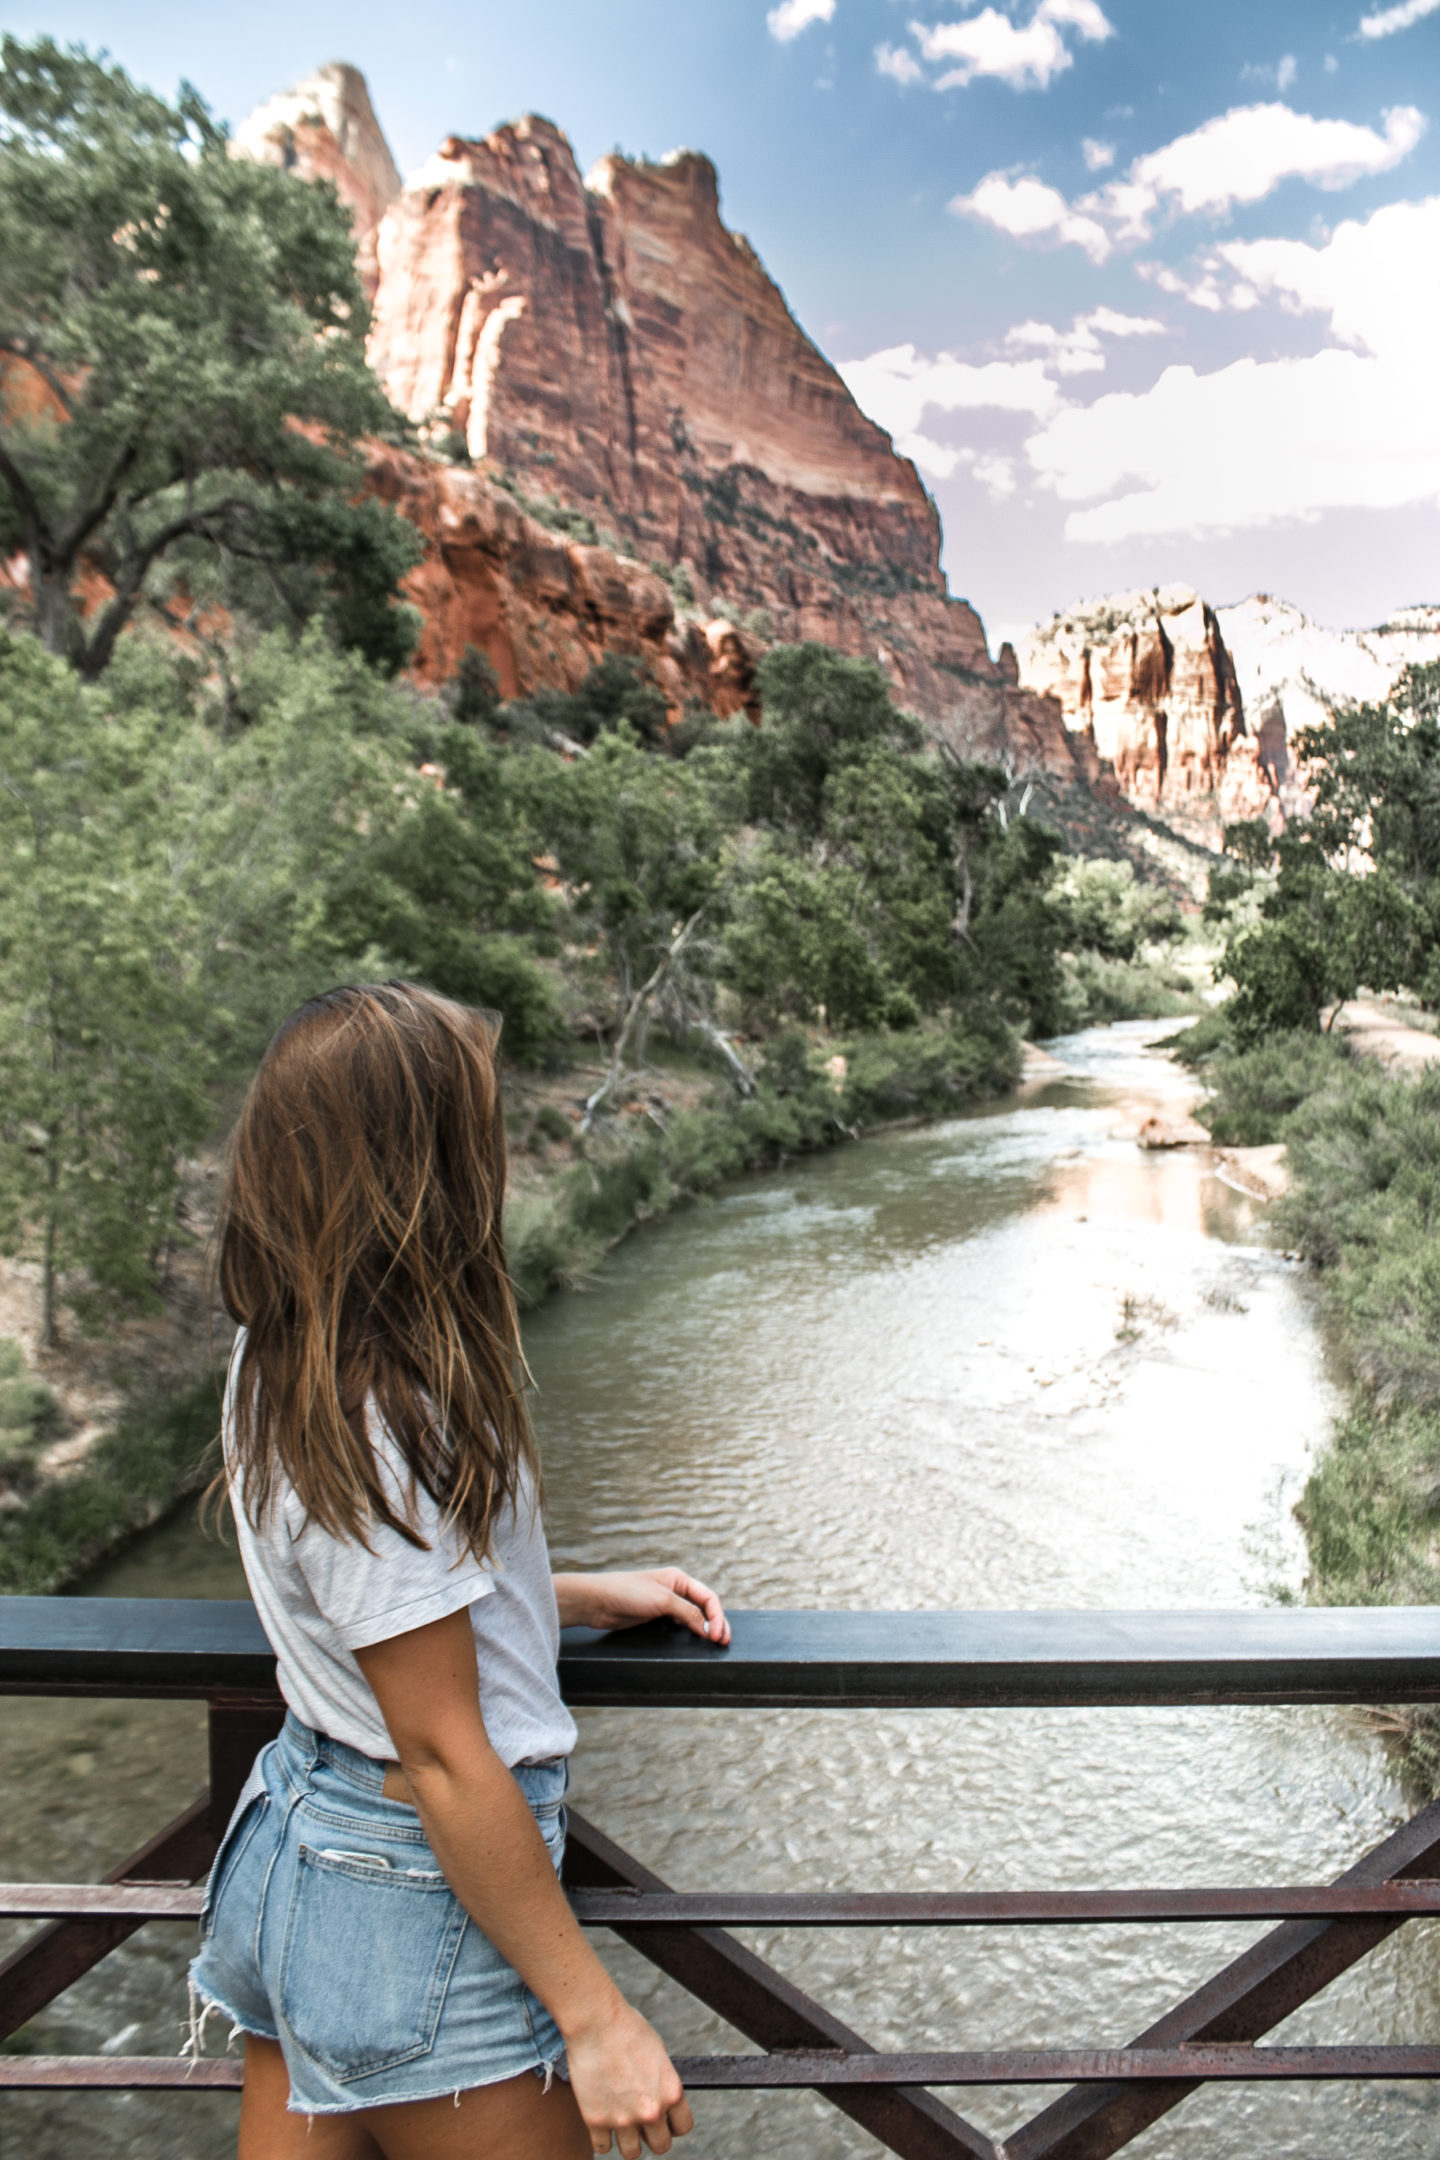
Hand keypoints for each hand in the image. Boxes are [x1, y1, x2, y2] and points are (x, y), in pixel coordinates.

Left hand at [556, 1567, 730, 1644]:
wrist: (598, 1602)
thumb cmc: (628, 1593)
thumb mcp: (663, 1601)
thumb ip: (687, 1613)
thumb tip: (707, 1628)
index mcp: (679, 1579)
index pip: (708, 1597)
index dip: (717, 1616)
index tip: (716, 1636)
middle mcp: (674, 1590)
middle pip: (704, 1608)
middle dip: (716, 1624)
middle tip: (723, 1642)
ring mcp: (665, 1605)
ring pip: (692, 1618)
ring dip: (704, 1629)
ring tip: (714, 1644)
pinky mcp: (654, 1618)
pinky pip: (678, 1627)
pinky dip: (689, 1634)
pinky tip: (693, 1643)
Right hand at [564, 1994, 694, 2156]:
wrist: (596, 2022)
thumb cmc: (627, 2029)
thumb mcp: (658, 2054)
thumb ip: (663, 2084)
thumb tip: (662, 2101)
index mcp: (671, 2093)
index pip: (683, 2128)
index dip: (673, 2124)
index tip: (665, 2119)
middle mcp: (651, 2111)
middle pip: (660, 2146)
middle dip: (652, 2135)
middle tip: (641, 2121)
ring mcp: (623, 2119)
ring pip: (632, 2154)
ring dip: (628, 2141)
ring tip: (621, 2122)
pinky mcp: (596, 2121)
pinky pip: (603, 2148)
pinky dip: (602, 2138)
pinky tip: (602, 2120)